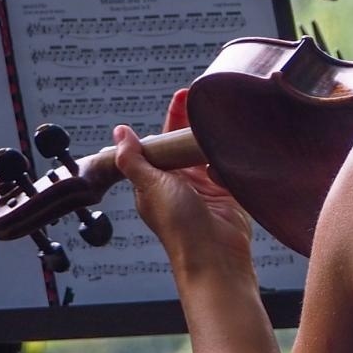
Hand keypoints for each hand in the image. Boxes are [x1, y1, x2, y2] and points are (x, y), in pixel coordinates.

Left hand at [113, 88, 254, 276]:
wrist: (216, 257)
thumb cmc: (180, 229)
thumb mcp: (151, 187)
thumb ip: (135, 159)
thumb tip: (119, 133)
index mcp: (155, 181)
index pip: (161, 142)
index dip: (172, 118)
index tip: (183, 95)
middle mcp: (179, 183)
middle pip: (185, 143)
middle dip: (194, 121)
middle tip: (205, 97)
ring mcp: (205, 188)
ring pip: (208, 151)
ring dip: (212, 137)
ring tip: (221, 118)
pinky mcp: (227, 192)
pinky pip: (228, 165)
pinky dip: (231, 156)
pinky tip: (232, 148)